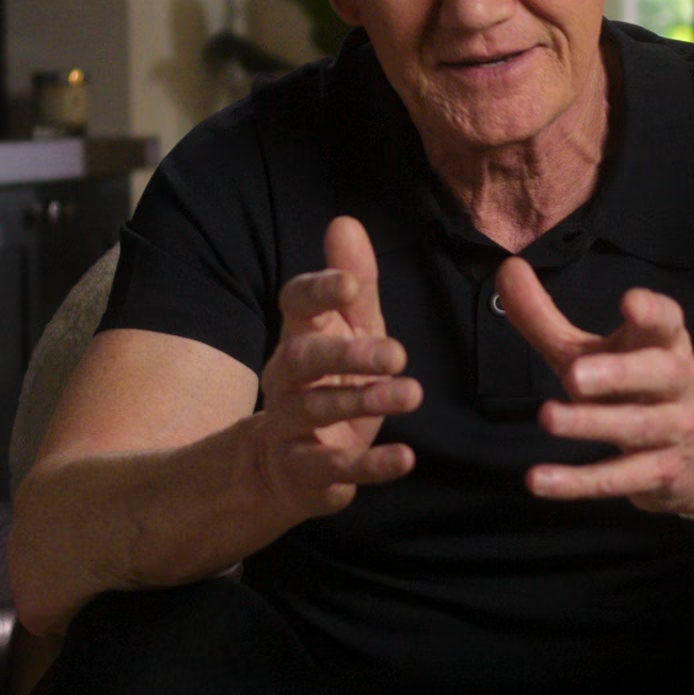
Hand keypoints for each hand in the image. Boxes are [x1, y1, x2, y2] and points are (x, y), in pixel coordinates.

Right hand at [254, 215, 419, 514]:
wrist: (283, 468)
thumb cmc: (329, 382)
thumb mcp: (348, 331)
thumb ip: (354, 285)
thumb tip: (345, 221)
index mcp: (298, 335)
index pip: (294, 303)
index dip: (317, 290)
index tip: (349, 283)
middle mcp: (285, 379)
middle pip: (301, 359)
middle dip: (347, 354)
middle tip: (398, 353)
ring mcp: (289, 427)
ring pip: (315, 410)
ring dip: (363, 402)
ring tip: (409, 395)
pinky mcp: (306, 472)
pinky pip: (334, 468)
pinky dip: (370, 466)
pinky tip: (405, 459)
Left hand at [496, 258, 693, 514]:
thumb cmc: (635, 390)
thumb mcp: (594, 352)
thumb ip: (546, 317)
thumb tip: (506, 270)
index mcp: (664, 344)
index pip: (667, 322)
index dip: (653, 312)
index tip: (631, 302)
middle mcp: (678, 384)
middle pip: (660, 374)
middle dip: (620, 373)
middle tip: (575, 376)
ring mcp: (673, 431)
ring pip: (638, 427)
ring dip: (592, 424)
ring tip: (549, 417)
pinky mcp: (660, 474)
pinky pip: (618, 479)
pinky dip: (578, 482)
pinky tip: (538, 480)